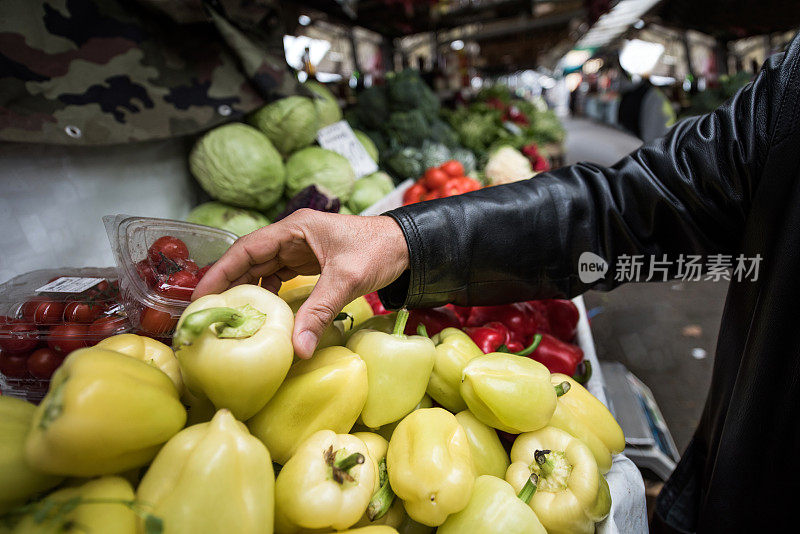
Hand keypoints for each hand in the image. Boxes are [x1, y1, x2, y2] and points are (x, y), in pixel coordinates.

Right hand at [193, 209, 408, 357]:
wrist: (408, 246)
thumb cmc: (379, 251)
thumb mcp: (346, 281)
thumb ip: (319, 313)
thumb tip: (297, 350)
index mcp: (295, 229)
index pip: (246, 248)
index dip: (220, 271)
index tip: (200, 295)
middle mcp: (292, 236)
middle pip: (249, 259)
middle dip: (227, 284)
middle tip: (206, 313)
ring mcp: (300, 249)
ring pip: (262, 269)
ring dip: (246, 290)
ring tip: (228, 316)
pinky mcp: (310, 262)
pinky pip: (279, 277)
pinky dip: (268, 293)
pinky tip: (262, 313)